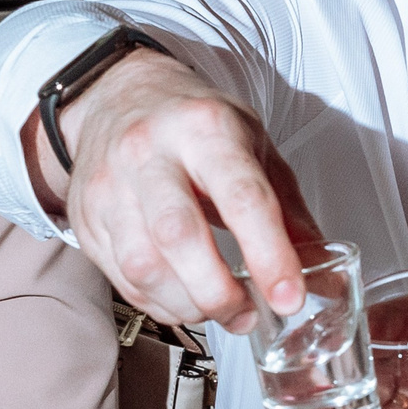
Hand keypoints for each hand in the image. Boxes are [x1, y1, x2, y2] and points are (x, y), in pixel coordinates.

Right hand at [49, 48, 322, 331]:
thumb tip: (321, 269)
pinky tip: (182, 297)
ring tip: (217, 307)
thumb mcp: (253, 146)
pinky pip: (121, 277)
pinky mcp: (86, 216)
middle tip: (246, 312)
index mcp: (205, 128)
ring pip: (142, 265)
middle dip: (218, 291)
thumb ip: (288, 209)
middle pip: (179, 235)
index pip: (241, 197)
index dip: (269, 255)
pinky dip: (159, 302)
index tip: (289, 297)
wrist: (119, 96)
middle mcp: (150, 152)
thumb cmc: (194, 124)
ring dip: (187, 304)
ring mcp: (110, 184)